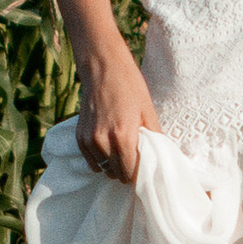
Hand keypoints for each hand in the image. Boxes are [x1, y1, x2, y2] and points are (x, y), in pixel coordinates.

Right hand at [76, 46, 160, 183]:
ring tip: (122, 153)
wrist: (103, 68)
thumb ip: (154, 137)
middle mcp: (103, 142)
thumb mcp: (148, 111)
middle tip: (136, 161)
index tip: (145, 171)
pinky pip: (92, 161)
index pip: (131, 172)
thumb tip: (163, 156)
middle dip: (127, 171)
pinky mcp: (80, 137)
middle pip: (117, 174)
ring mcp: (89, 140)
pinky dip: (101, 160)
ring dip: (113, 166)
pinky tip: (110, 149)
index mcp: (123, 137)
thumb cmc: (129, 86)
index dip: (139, 175)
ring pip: (103, 169)